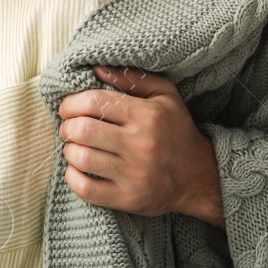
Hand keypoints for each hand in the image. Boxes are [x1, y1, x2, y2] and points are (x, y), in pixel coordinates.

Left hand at [56, 65, 223, 228]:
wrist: (200, 177)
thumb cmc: (176, 131)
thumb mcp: (164, 96)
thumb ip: (131, 79)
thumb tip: (96, 68)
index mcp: (147, 115)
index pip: (95, 102)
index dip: (72, 103)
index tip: (68, 108)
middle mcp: (141, 145)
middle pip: (83, 130)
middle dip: (67, 127)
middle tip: (69, 128)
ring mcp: (134, 175)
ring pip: (81, 158)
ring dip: (69, 151)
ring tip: (75, 147)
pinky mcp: (128, 199)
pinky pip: (86, 189)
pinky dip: (72, 177)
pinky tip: (78, 170)